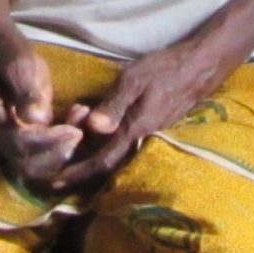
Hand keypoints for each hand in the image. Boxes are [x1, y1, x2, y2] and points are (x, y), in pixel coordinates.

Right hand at [0, 32, 78, 184]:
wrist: (6, 50)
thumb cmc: (12, 54)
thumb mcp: (20, 65)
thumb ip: (26, 91)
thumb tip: (35, 119)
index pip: (17, 143)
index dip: (47, 142)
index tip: (74, 130)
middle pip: (24, 163)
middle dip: (55, 153)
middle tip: (79, 133)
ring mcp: (9, 138)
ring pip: (34, 164)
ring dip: (61, 151)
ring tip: (80, 126)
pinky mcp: (24, 137)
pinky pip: (43, 153)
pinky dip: (63, 143)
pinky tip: (78, 118)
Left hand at [44, 43, 220, 191]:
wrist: (199, 69)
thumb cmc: (164, 70)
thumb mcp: (133, 80)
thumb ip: (113, 105)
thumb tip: (93, 127)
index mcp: (134, 131)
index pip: (101, 162)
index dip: (77, 173)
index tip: (55, 183)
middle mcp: (141, 142)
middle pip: (106, 167)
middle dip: (80, 170)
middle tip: (54, 171)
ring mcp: (148, 138)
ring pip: (115, 159)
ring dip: (91, 159)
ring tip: (69, 155)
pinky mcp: (151, 132)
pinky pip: (123, 149)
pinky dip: (104, 149)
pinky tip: (93, 140)